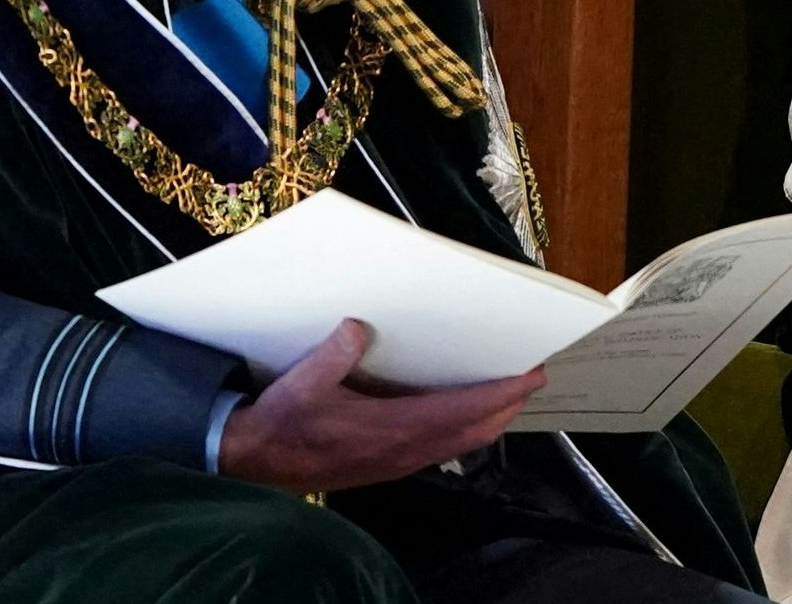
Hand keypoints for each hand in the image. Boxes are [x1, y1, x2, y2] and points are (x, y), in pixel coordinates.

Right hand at [215, 320, 541, 495]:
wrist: (260, 461)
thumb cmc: (283, 423)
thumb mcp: (302, 384)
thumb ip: (332, 356)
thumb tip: (358, 328)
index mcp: (391, 428)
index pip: (463, 411)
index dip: (502, 394)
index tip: (531, 374)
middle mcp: (404, 449)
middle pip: (476, 431)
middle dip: (508, 405)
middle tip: (530, 376)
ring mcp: (400, 460)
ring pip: (462, 442)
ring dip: (489, 419)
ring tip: (505, 392)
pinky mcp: (391, 463)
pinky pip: (443, 447)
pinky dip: (465, 428)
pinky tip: (460, 412)